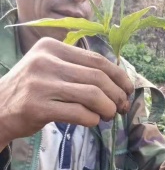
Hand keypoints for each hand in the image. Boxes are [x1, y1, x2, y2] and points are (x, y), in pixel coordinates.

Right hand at [0, 37, 133, 149]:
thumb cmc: (31, 90)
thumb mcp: (50, 68)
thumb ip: (79, 70)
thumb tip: (118, 84)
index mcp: (52, 47)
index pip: (97, 60)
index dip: (119, 77)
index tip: (128, 90)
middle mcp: (46, 61)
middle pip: (98, 78)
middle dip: (117, 95)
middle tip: (121, 107)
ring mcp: (40, 84)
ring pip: (92, 95)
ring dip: (108, 108)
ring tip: (109, 115)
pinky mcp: (38, 107)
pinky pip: (79, 113)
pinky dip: (92, 119)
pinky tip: (92, 121)